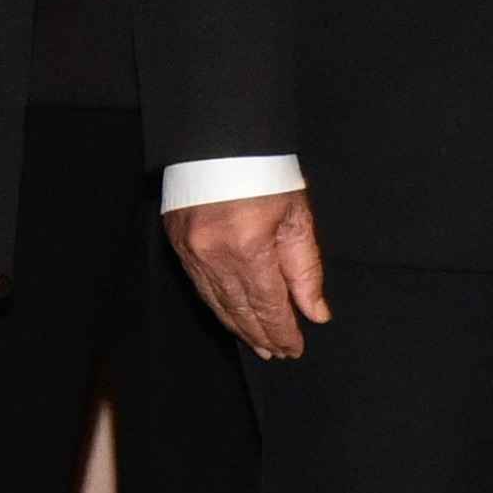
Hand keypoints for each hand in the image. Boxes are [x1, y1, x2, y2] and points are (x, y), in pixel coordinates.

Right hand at [168, 188, 329, 359]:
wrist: (220, 140)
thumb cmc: (264, 174)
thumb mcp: (297, 219)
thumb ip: (306, 271)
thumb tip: (315, 313)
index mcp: (249, 247)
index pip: (268, 305)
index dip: (282, 331)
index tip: (294, 348)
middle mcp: (214, 254)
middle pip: (240, 309)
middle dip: (261, 335)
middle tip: (278, 353)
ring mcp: (191, 249)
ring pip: (217, 302)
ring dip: (238, 326)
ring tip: (257, 343)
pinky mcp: (177, 241)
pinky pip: (199, 285)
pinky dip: (217, 304)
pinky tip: (230, 315)